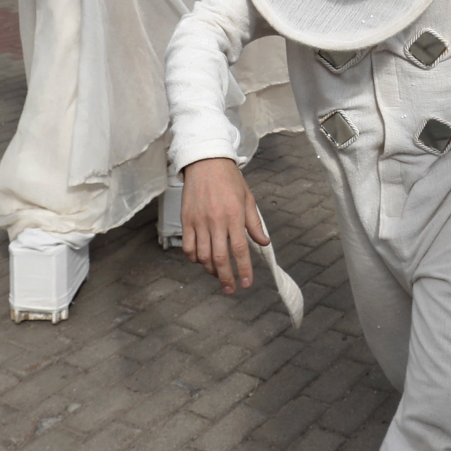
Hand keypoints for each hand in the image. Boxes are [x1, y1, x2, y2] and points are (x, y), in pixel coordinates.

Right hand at [181, 157, 267, 294]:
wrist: (205, 162)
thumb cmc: (230, 180)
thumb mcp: (248, 199)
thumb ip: (254, 223)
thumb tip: (264, 243)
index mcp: (234, 216)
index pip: (241, 249)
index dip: (243, 269)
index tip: (247, 283)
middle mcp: (216, 221)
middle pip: (220, 258)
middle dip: (226, 277)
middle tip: (231, 289)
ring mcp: (199, 221)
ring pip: (203, 255)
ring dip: (210, 270)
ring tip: (218, 275)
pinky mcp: (186, 220)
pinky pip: (188, 246)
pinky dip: (194, 258)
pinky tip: (201, 261)